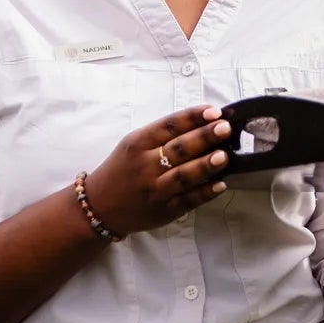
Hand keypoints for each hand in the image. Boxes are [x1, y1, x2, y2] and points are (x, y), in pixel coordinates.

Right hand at [83, 105, 234, 238]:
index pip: (169, 126)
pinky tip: (220, 184)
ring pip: (184, 175)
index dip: (193, 117)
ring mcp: (154, 190)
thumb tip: (203, 123)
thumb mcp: (134, 144)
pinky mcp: (162, 211)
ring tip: (224, 155)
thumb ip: (163, 135)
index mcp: (138, 143)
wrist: (98, 206)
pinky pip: (187, 201)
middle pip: (179, 149)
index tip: (214, 111)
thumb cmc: (122, 169)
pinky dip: (205, 192)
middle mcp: (145, 166)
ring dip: (206, 165)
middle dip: (204, 137)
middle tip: (225, 128)